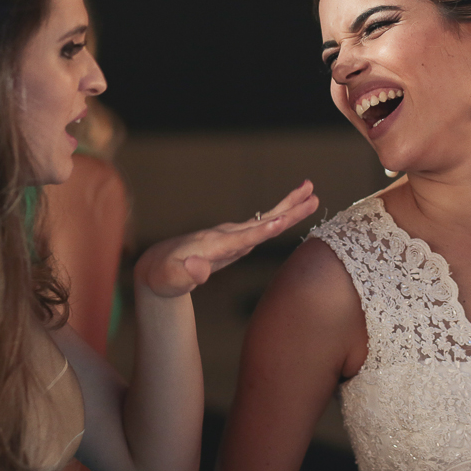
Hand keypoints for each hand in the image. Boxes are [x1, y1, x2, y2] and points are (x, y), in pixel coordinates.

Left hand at [133, 181, 318, 298]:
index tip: (280, 223)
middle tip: (310, 192)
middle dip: (286, 209)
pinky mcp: (237, 239)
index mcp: (213, 245)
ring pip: (266, 219)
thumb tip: (198, 268)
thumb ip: (185, 274)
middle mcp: (225, 235)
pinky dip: (280, 217)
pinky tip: (291, 212)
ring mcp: (232, 235)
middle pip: (261, 221)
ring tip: (311, 191)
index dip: (260, 232)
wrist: (160, 265)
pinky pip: (262, 226)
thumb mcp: (170, 279)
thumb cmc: (165, 275)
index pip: (241, 238)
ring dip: (289, 206)